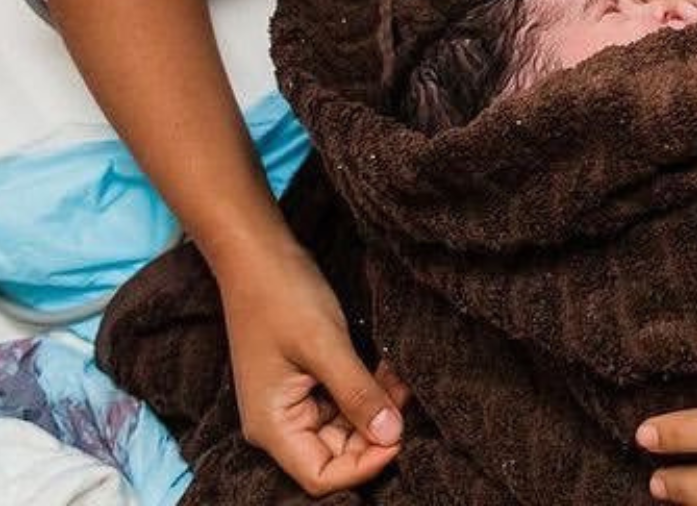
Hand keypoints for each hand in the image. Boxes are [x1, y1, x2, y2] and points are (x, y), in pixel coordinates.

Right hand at [219, 240, 408, 495]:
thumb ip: (357, 392)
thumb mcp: (325, 344)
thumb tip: (392, 434)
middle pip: (335, 453)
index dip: (364, 464)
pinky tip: (388, 368)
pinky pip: (340, 399)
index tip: (402, 436)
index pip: (321, 475)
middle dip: (375, 430)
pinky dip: (366, 388)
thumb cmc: (281, 296)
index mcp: (272, 426)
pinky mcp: (305, 379)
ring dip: (375, 406)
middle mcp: (279, 422)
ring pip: (343, 425)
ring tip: (402, 378)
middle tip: (408, 397)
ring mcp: (292, 401)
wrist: (257, 254)